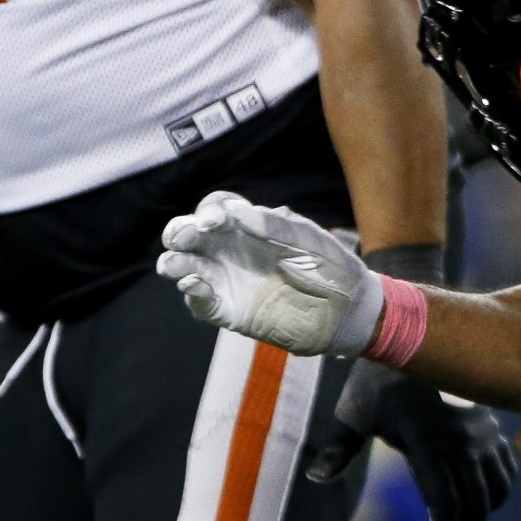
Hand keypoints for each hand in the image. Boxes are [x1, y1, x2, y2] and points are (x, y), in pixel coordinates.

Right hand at [158, 192, 383, 356]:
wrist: (348, 310)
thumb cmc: (331, 266)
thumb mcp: (309, 240)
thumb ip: (275, 226)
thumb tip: (236, 211)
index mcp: (249, 227)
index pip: (216, 209)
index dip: (210, 210)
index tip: (215, 221)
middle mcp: (231, 251)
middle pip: (191, 235)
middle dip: (180, 232)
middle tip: (182, 237)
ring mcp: (227, 280)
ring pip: (187, 267)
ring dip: (175, 262)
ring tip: (173, 264)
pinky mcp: (230, 311)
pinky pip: (201, 301)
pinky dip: (192, 292)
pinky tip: (194, 284)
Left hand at [310, 363, 515, 520]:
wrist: (413, 336)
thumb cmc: (376, 379)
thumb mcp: (354, 412)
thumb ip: (338, 448)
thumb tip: (315, 478)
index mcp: (425, 438)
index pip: (442, 493)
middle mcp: (459, 438)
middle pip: (473, 500)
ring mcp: (480, 433)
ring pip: (493, 487)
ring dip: (483, 514)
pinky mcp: (491, 427)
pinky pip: (506, 468)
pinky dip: (499, 490)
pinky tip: (486, 500)